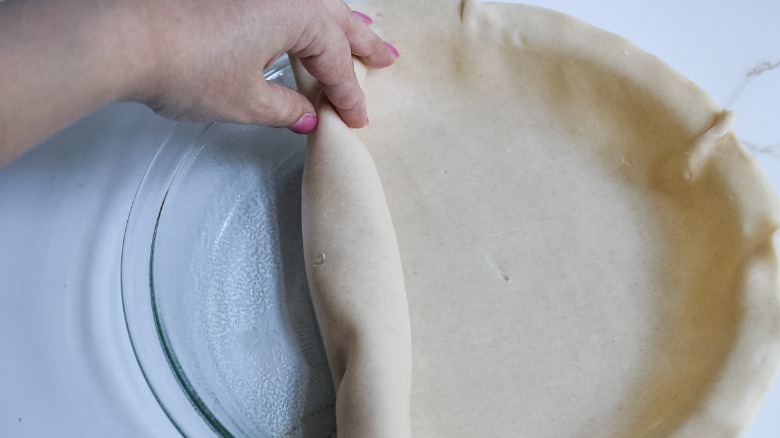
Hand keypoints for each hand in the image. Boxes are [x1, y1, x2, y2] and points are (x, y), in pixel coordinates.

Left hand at [130, 0, 397, 132]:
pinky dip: (304, 15)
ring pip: (314, 4)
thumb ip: (285, 108)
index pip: (336, 64)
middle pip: (338, 20)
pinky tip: (304, 24)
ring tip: (359, 32)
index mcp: (299, 14)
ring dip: (339, 22)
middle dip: (364, 42)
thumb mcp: (246, 100)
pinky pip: (285, 2)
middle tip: (388, 57)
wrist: (120, 32)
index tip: (357, 120)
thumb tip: (304, 115)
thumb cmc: (183, 61)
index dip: (350, 97)